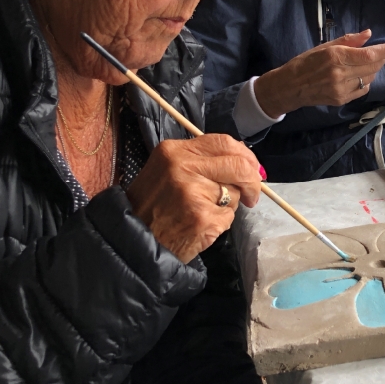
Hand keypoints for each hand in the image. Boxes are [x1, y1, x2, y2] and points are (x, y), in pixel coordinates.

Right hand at [126, 135, 262, 263]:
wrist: (132, 242)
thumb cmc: (154, 206)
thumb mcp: (168, 170)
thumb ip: (202, 161)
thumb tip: (245, 161)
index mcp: (174, 151)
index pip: (224, 142)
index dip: (245, 155)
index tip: (252, 167)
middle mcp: (182, 167)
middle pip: (238, 165)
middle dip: (252, 181)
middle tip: (251, 195)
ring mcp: (193, 192)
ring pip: (234, 191)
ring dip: (229, 204)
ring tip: (204, 212)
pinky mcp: (202, 217)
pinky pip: (228, 215)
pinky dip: (221, 222)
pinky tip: (200, 226)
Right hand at [254, 30, 384, 117]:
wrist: (290, 86)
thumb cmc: (306, 62)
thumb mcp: (325, 46)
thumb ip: (348, 41)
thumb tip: (368, 34)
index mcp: (336, 57)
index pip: (369, 54)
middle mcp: (341, 74)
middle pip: (373, 67)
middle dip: (380, 59)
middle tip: (378, 53)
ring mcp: (342, 89)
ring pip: (370, 79)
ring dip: (372, 70)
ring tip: (362, 64)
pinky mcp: (342, 100)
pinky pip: (362, 90)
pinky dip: (365, 82)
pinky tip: (356, 77)